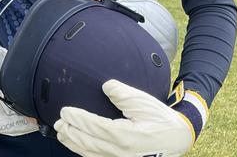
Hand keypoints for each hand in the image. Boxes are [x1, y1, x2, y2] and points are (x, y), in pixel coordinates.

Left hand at [54, 80, 196, 156]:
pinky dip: (85, 152)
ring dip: (73, 144)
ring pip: (90, 154)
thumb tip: (106, 86)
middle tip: (58, 122)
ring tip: (62, 134)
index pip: (92, 127)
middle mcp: (120, 152)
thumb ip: (123, 94)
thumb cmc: (161, 119)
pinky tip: (79, 146)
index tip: (65, 110)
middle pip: (87, 143)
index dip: (76, 119)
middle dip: (70, 132)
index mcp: (124, 136)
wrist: (178, 138)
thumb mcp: (144, 102)